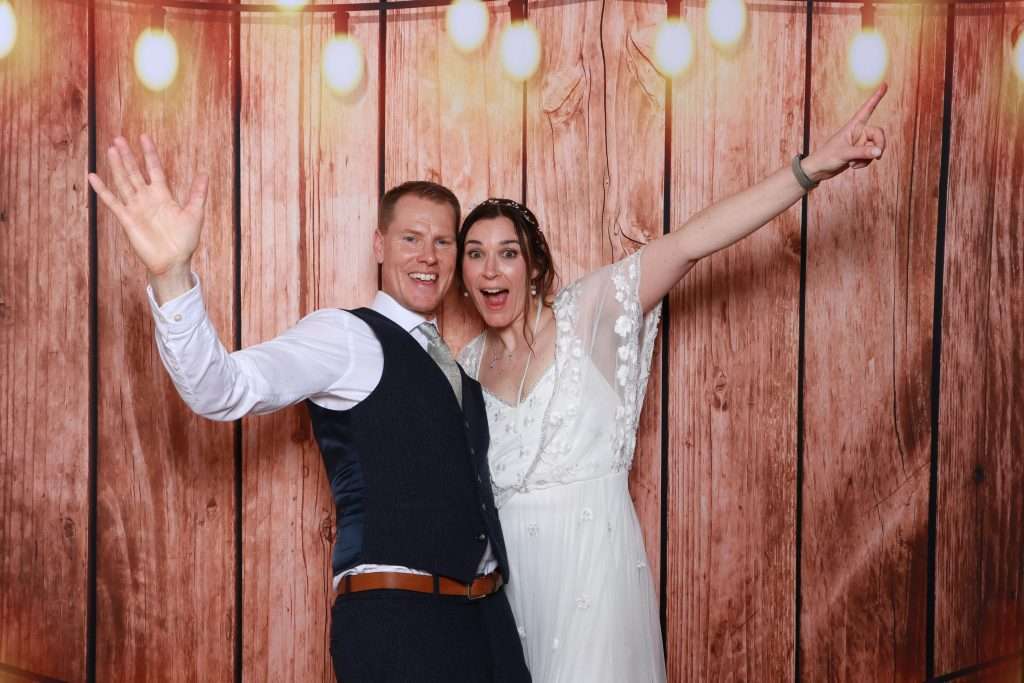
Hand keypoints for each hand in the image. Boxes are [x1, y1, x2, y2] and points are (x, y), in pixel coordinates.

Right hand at [88, 135, 208, 281]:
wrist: (174, 262)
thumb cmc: (185, 240)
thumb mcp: (195, 213)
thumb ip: (197, 194)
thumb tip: (204, 174)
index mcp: (163, 195)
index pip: (154, 169)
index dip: (149, 154)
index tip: (144, 137)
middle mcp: (147, 199)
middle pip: (135, 172)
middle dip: (128, 156)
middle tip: (119, 138)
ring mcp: (136, 208)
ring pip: (123, 182)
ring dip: (117, 166)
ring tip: (111, 149)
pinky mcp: (127, 219)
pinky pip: (112, 202)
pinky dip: (103, 190)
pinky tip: (94, 176)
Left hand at [802, 83, 887, 182]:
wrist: (819, 170)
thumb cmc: (826, 157)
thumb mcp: (844, 154)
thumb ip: (863, 152)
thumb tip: (879, 151)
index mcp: (853, 126)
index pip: (867, 109)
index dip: (876, 97)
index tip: (884, 84)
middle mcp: (858, 132)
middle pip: (879, 134)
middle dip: (879, 145)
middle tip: (877, 156)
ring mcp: (859, 143)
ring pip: (876, 147)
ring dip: (868, 158)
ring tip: (853, 163)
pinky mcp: (859, 153)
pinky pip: (870, 156)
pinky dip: (864, 163)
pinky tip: (853, 166)